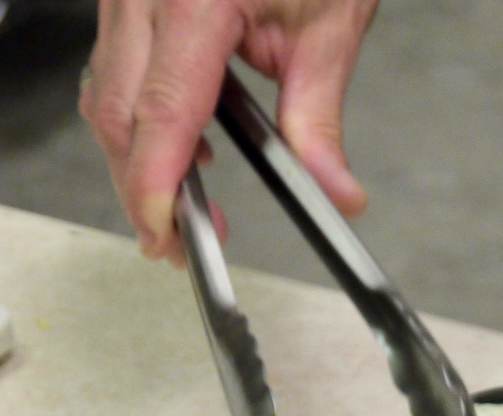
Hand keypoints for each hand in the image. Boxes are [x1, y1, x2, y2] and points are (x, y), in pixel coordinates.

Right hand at [79, 0, 378, 263]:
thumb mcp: (332, 28)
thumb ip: (322, 118)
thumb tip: (335, 192)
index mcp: (195, 1)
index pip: (163, 110)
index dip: (157, 181)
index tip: (167, 231)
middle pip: (120, 111)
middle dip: (143, 186)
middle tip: (179, 245)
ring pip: (108, 92)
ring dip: (138, 156)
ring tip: (185, 209)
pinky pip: (117, 65)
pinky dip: (141, 115)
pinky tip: (186, 147)